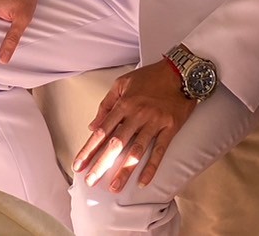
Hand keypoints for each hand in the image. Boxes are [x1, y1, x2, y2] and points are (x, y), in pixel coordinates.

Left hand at [72, 61, 195, 192]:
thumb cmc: (149, 77)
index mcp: (124, 104)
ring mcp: (154, 122)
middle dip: (102, 164)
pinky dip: (152, 167)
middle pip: (116, 144)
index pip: (102, 131)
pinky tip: (143, 181)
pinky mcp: (170, 128)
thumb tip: (92, 126)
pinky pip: (160, 150)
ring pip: (137, 150)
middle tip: (91, 182)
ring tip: (115, 187)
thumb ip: (106, 104)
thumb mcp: (122, 83)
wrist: (179, 72)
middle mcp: (137, 114)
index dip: (89, 150)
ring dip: (125, 170)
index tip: (79, 165)